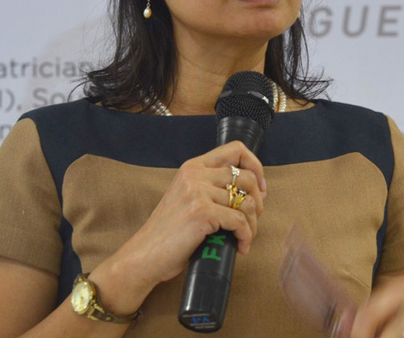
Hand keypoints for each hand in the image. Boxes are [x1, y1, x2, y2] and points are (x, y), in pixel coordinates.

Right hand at [90, 140, 266, 313]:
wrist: (144, 255)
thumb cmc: (168, 232)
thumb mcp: (187, 198)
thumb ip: (211, 187)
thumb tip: (251, 191)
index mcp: (193, 167)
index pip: (236, 149)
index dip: (255, 165)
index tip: (259, 187)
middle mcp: (195, 174)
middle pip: (247, 177)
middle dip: (259, 200)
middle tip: (254, 219)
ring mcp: (198, 192)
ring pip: (247, 203)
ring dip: (252, 224)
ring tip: (245, 237)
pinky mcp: (202, 213)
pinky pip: (239, 222)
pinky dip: (246, 237)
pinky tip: (241, 247)